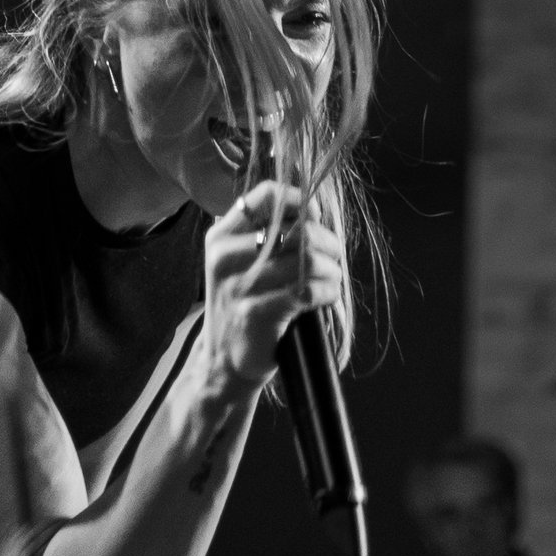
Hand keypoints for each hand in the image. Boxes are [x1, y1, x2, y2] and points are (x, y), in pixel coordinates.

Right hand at [201, 178, 346, 406]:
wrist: (223, 359)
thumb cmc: (244, 304)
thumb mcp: (242, 261)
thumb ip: (267, 233)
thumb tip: (313, 209)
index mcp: (221, 235)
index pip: (265, 195)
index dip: (300, 201)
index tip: (315, 218)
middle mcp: (225, 256)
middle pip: (296, 231)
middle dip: (327, 243)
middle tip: (334, 257)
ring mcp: (238, 286)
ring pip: (306, 261)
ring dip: (331, 271)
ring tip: (332, 280)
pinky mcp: (255, 313)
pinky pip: (306, 291)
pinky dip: (326, 292)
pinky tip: (326, 296)